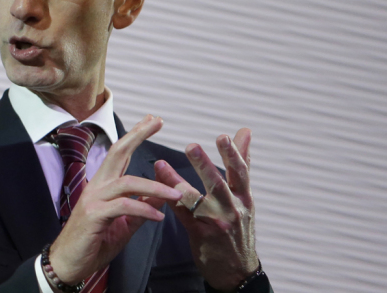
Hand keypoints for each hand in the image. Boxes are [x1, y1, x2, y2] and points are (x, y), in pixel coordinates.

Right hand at [48, 115, 182, 285]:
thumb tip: (161, 195)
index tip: (152, 120)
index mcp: (103, 185)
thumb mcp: (124, 225)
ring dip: (155, 186)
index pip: (120, 154)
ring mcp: (94, 199)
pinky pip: (124, 206)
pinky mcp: (94, 215)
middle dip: (137, 135)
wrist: (68, 264)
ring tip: (177, 194)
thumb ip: (141, 208)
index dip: (135, 135)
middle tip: (157, 120)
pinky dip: (144, 209)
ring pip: (127, 182)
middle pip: (117, 152)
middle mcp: (97, 186)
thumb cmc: (93, 243)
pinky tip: (159, 216)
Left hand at [155, 128, 258, 291]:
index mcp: (244, 198)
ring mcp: (216, 224)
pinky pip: (182, 214)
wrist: (237, 271)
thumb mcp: (245, 196)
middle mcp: (233, 210)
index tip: (223, 136)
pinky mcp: (200, 235)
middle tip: (191, 147)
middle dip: (204, 166)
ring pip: (196, 201)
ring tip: (161, 165)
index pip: (240, 172)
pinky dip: (170, 199)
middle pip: (219, 185)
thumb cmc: (239, 227)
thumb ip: (242, 164)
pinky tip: (157, 187)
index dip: (233, 154)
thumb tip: (245, 132)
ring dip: (177, 182)